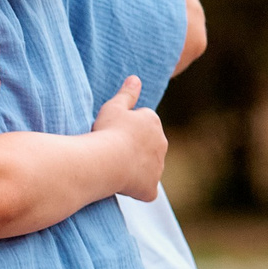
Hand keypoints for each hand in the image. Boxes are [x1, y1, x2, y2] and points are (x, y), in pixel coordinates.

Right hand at [91, 76, 166, 200]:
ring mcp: (157, 167)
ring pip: (148, 167)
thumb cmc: (107, 131)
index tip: (112, 133)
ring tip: (114, 167)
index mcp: (153, 122)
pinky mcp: (150, 188)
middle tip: (112, 150)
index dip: (125, 129)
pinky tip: (122, 186)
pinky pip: (145, 190)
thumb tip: (135, 78)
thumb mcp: (114, 106)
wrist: (106, 160)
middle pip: (147, 146)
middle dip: (134, 148)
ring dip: (135, 168)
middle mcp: (161, 144)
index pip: (142, 124)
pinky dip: (137, 189)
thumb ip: (127, 93)